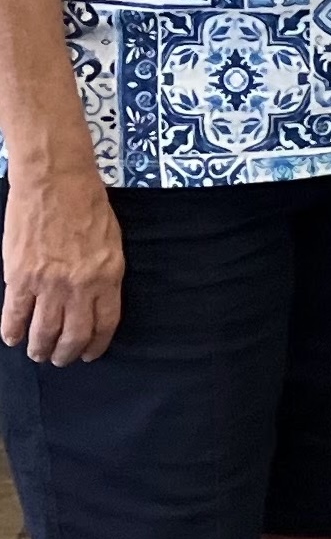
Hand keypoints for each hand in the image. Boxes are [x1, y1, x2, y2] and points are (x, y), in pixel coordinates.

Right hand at [1, 162, 124, 363]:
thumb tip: (95, 302)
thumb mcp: (111, 241)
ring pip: (42, 332)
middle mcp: (80, 285)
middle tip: (59, 359)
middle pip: (73, 335)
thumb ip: (104, 274)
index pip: (105, 324)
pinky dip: (11, 331)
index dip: (96, 345)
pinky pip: (14, 315)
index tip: (88, 354)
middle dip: (66, 353)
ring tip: (37, 352)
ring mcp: (48, 283)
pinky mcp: (20, 276)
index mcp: (108, 275)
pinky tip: (11, 337)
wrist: (55, 178)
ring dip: (39, 348)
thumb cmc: (86, 203)